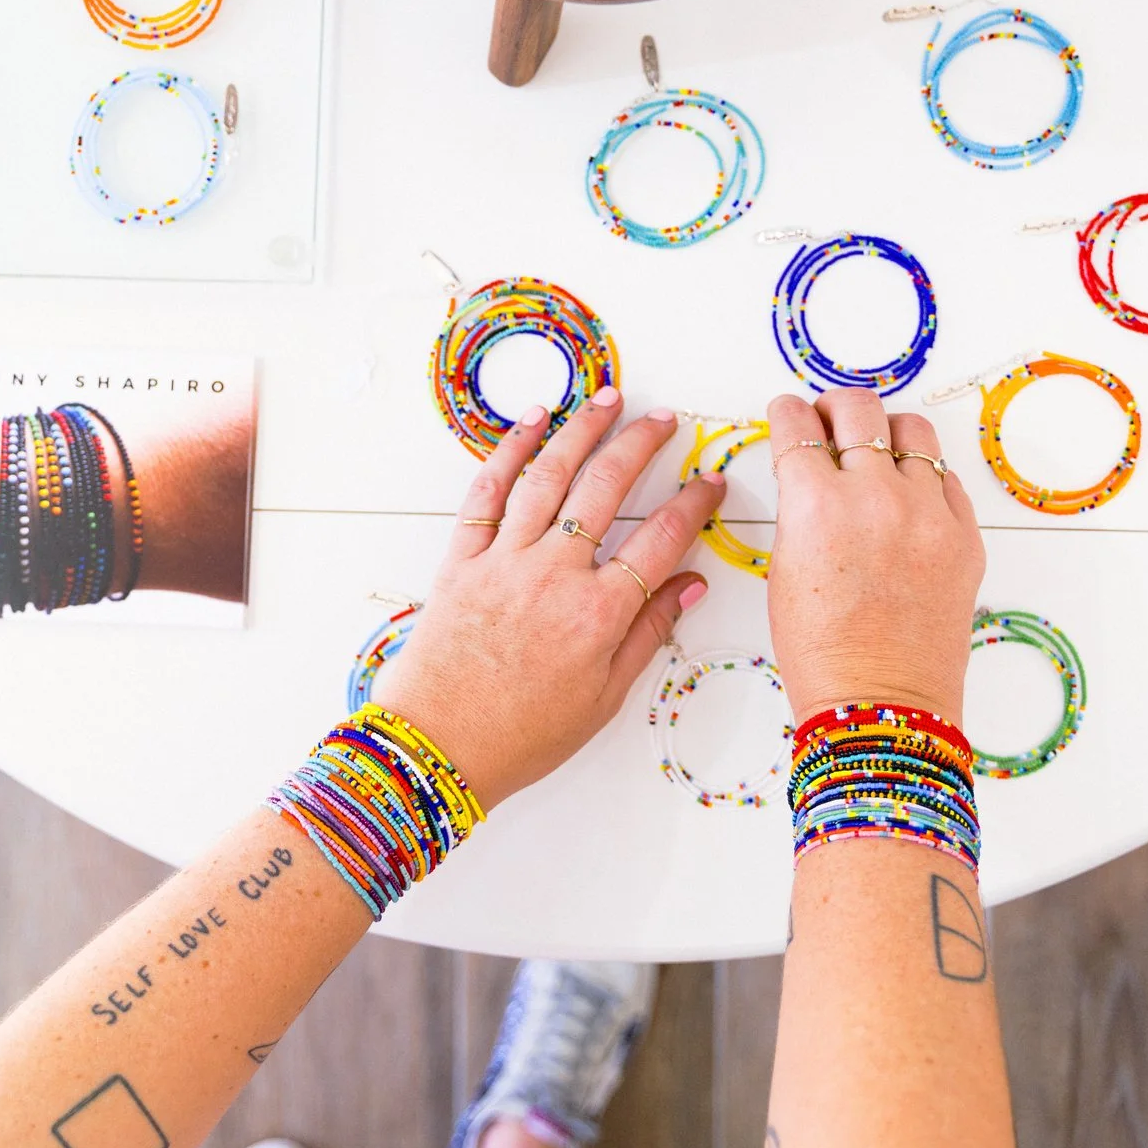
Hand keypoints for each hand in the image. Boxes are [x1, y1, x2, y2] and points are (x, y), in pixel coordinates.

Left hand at [371, 389, 725, 804]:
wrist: (437, 748)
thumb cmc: (520, 736)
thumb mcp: (603, 699)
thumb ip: (647, 635)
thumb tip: (690, 587)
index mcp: (598, 614)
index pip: (661, 540)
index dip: (694, 504)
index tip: (710, 481)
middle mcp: (554, 575)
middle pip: (607, 489)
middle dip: (642, 444)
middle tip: (664, 419)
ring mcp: (505, 561)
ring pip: (549, 475)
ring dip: (582, 430)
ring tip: (608, 399)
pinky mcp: (462, 560)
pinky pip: (487, 493)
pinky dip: (509, 451)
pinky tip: (531, 423)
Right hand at [763, 389, 984, 723]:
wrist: (881, 702)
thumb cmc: (822, 651)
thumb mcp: (785, 569)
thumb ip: (800, 509)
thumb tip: (811, 475)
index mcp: (816, 504)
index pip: (796, 426)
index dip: (786, 414)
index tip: (788, 414)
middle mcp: (875, 495)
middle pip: (856, 408)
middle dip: (833, 407)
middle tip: (828, 421)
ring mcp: (927, 512)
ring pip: (911, 431)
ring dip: (886, 431)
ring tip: (876, 450)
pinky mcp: (964, 535)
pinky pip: (946, 480)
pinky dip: (923, 478)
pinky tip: (908, 497)